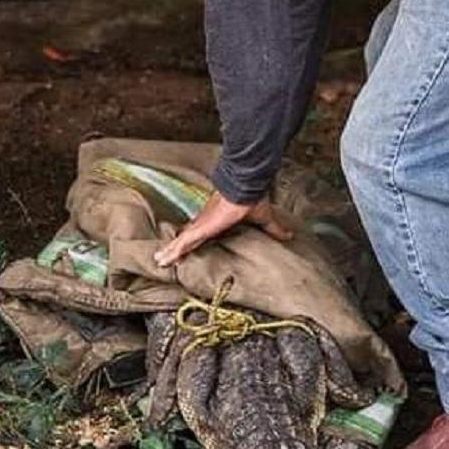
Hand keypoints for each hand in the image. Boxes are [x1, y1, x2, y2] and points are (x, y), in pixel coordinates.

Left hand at [153, 191, 292, 267]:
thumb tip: (289, 235)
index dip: (194, 240)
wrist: (245, 187)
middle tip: (165, 257)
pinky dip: (172, 251)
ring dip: (171, 251)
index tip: (187, 248)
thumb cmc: (252, 199)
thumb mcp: (264, 220)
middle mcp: (205, 222)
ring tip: (158, 261)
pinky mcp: (200, 229)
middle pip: (188, 237)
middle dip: (177, 247)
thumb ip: (274, 229)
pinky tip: (161, 259)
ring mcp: (201, 225)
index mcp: (218, 221)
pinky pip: (182, 242)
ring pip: (182, 241)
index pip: (202, 232)